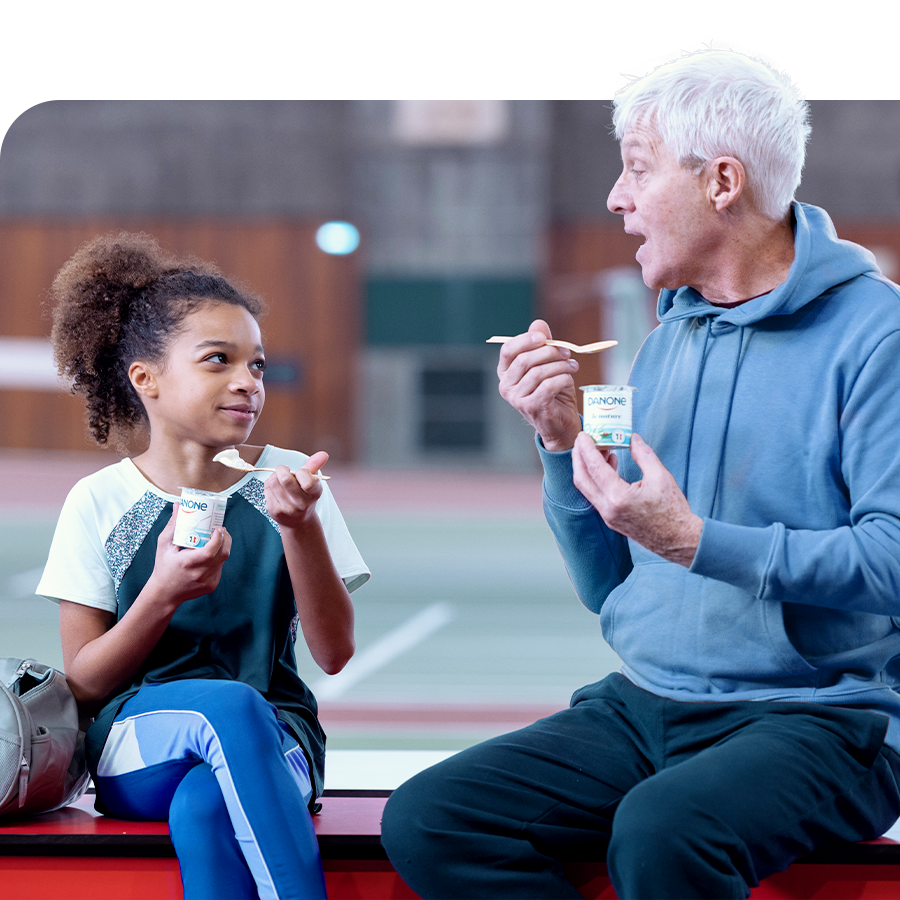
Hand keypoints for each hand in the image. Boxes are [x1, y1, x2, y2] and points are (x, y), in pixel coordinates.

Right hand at [150, 505, 231, 605]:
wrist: (165, 593)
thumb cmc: (163, 567)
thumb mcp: (164, 545)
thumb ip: (173, 525)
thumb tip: (179, 505)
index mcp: (187, 563)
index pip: (210, 551)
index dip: (218, 538)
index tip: (219, 528)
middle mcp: (200, 574)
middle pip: (223, 554)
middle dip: (226, 539)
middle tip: (221, 530)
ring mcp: (208, 581)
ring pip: (223, 560)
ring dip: (222, 548)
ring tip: (216, 539)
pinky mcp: (212, 585)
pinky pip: (220, 568)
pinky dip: (218, 559)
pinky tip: (211, 554)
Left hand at [265, 451, 327, 529]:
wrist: (298, 521)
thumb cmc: (305, 495)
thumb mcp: (312, 482)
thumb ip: (315, 466)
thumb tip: (324, 454)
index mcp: (314, 494)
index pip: (308, 481)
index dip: (301, 472)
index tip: (301, 473)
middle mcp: (302, 504)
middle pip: (285, 479)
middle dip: (282, 469)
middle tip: (284, 470)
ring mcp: (287, 509)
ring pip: (273, 482)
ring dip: (274, 476)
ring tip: (280, 479)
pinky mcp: (274, 511)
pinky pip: (267, 488)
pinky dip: (269, 484)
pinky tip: (276, 488)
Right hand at [497, 319, 580, 451]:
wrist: (560, 423)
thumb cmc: (553, 392)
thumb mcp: (548, 364)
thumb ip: (542, 344)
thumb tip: (539, 324)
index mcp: (506, 372)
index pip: (508, 350)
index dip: (525, 340)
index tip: (544, 337)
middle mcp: (506, 386)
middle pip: (525, 360)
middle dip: (550, 352)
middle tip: (567, 352)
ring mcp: (516, 398)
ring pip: (539, 373)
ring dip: (560, 366)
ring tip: (573, 366)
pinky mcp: (531, 407)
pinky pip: (548, 386)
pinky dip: (562, 379)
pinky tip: (569, 379)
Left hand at [572, 431, 702, 566]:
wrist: (679, 539)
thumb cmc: (673, 510)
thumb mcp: (661, 476)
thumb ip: (643, 454)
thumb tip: (632, 438)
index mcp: (619, 498)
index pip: (594, 468)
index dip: (586, 449)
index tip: (583, 435)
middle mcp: (608, 509)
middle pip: (582, 479)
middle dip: (578, 458)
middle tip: (582, 441)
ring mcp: (608, 516)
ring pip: (587, 488)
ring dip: (587, 468)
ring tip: (599, 449)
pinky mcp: (611, 519)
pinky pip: (596, 496)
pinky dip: (596, 479)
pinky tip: (609, 466)